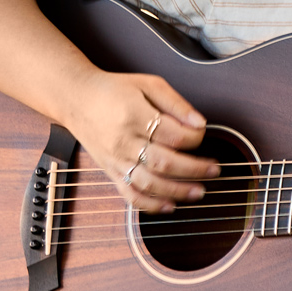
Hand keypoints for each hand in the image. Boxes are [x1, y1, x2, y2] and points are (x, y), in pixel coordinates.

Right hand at [65, 70, 216, 212]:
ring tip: (199, 191)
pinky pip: (130, 194)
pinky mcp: (111, 171)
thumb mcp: (148, 84)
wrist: (76, 99)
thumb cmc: (115, 90)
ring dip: (178, 191)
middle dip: (194, 170)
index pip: (174, 135)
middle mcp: (124, 141)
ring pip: (149, 183)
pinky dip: (151, 205)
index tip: (202, 134)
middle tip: (215, 170)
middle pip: (164, 163)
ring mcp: (116, 159)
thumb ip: (176, 103)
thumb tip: (200, 123)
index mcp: (135, 116)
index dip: (196, 138)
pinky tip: (170, 206)